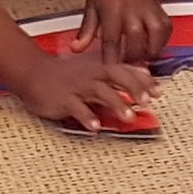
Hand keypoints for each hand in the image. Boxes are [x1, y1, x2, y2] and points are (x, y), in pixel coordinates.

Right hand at [14, 51, 154, 133]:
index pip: (126, 70)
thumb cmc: (66, 73)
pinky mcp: (63, 99)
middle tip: (148, 101)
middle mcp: (91, 74)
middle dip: (133, 88)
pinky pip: (76, 108)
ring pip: (99, 92)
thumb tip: (145, 72)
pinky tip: (96, 127)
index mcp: (100, 67)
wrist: (33, 73)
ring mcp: (77, 86)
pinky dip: (87, 117)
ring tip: (129, 117)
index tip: (159, 91)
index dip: (144, 80)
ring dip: (116, 103)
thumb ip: (119, 70)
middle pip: (116, 76)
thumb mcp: (94, 67)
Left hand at [83, 0, 170, 71]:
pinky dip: (163, 40)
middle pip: (135, 43)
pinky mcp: (158, 8)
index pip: (111, 42)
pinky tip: (155, 46)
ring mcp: (147, 10)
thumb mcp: (91, 4)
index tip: (109, 71)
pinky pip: (165, 28)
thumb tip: (76, 48)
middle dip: (132, 59)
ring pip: (154, 37)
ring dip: (150, 51)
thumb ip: (86, 30)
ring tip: (143, 58)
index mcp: (111, 12)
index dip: (111, 60)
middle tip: (127, 67)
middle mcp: (131, 12)